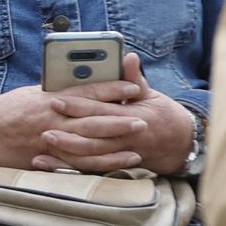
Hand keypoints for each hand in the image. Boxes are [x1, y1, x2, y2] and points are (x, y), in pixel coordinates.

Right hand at [0, 79, 144, 171]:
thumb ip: (55, 94)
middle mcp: (51, 121)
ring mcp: (50, 143)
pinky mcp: (48, 161)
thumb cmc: (3, 112)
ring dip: (116, 144)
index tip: (133, 86)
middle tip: (144, 118)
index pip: (86, 92)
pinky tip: (120, 162)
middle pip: (93, 120)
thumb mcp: (28, 95)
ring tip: (139, 143)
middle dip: (120, 120)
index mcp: (48, 100)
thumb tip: (81, 88)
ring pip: (90, 144)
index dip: (112, 89)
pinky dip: (102, 163)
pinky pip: (80, 164)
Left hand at [38, 52, 195, 174]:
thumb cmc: (163, 115)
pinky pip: (91, 169)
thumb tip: (129, 57)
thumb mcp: (151, 95)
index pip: (100, 110)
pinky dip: (70, 168)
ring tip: (44, 147)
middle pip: (93, 138)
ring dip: (67, 154)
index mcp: (131, 116)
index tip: (56, 100)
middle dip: (68, 134)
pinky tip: (49, 165)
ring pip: (91, 157)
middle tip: (43, 129)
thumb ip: (134, 78)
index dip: (78, 106)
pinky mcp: (116, 164)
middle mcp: (126, 138)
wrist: (181, 144)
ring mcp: (121, 154)